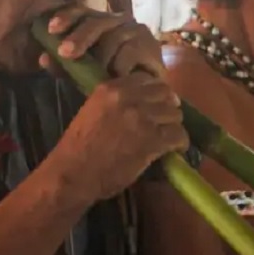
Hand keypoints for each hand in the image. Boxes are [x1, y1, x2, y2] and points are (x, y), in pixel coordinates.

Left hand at [39, 5, 163, 77]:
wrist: (147, 94)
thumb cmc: (112, 79)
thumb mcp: (83, 73)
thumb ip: (64, 66)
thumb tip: (43, 58)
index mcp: (99, 22)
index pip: (81, 11)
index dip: (66, 16)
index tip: (51, 29)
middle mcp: (118, 20)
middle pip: (96, 22)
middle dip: (79, 37)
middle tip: (65, 53)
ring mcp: (136, 31)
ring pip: (113, 39)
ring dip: (102, 59)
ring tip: (99, 77)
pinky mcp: (150, 45)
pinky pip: (130, 52)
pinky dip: (120, 67)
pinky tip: (117, 77)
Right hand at [53, 72, 187, 200]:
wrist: (72, 174)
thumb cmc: (78, 146)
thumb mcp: (93, 110)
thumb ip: (115, 100)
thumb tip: (142, 100)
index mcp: (111, 88)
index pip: (146, 79)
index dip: (154, 92)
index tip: (155, 104)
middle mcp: (128, 98)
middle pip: (165, 93)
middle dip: (168, 107)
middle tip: (166, 121)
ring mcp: (142, 118)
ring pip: (174, 114)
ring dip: (174, 126)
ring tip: (169, 137)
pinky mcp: (152, 139)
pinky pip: (178, 134)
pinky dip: (180, 142)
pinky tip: (176, 149)